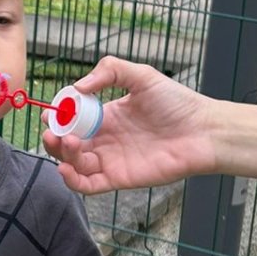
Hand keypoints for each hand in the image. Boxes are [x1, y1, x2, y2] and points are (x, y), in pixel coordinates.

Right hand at [42, 57, 215, 193]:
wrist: (203, 131)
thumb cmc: (178, 103)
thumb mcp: (142, 75)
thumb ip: (110, 71)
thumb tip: (79, 87)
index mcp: (107, 116)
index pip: (73, 119)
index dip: (59, 117)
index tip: (53, 113)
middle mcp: (106, 139)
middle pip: (68, 144)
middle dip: (55, 139)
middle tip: (53, 132)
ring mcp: (111, 160)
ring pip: (74, 164)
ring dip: (63, 156)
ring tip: (71, 143)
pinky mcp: (119, 178)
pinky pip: (89, 185)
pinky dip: (73, 180)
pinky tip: (67, 168)